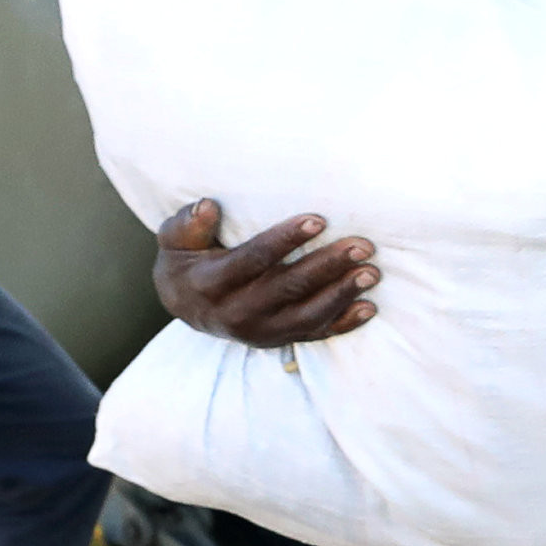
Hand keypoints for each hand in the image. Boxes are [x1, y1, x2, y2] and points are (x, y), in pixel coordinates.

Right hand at [153, 199, 377, 346]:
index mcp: (211, 284)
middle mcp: (237, 313)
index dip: (285, 240)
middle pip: (288, 288)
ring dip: (342, 294)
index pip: (253, 260)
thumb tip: (208, 206)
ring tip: (371, 272)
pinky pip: (314, 335)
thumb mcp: (174, 241)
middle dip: (328, 266)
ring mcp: (261, 331)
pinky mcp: (279, 339)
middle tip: (362, 245)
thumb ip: (187, 224)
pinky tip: (369, 307)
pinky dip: (344, 324)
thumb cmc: (186, 261)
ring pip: (307, 315)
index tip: (318, 220)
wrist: (186, 307)